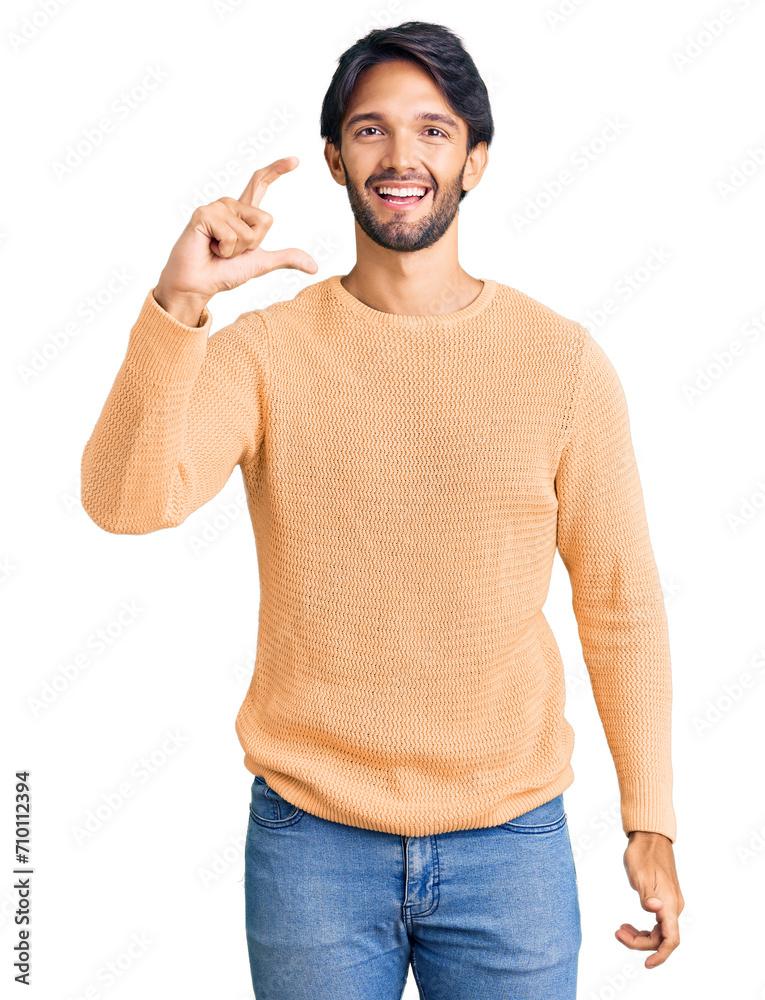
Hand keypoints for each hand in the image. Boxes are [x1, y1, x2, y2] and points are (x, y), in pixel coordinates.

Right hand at [154, 155, 317, 314]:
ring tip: (217, 250)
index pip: (260, 184)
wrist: (199, 284)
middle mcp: (230, 205)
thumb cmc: (224, 272)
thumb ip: (285, 258)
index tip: (295, 160)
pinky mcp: (203, 214)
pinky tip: (209, 247)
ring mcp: (216, 208)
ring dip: (236, 249)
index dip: (277, 171)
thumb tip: (314, 267)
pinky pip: (231, 234)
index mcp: (242, 213)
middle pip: (265, 220)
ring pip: (248, 231)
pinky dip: (224, 249)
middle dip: (253, 244)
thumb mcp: (261, 263)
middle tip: (229, 251)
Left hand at [616, 831, 683, 967]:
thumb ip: (647, 895)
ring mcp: (670, 904)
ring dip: (640, 936)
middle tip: (618, 933)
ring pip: (658, 932)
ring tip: (621, 930)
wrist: (650, 838)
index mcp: (669, 903)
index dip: (660, 955)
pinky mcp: (664, 900)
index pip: (670, 939)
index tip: (647, 964)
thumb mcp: (639, 874)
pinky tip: (630, 926)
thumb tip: (655, 911)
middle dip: (639, 942)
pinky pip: (657, 923)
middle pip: (661, 938)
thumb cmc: (643, 853)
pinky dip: (643, 928)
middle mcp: (673, 907)